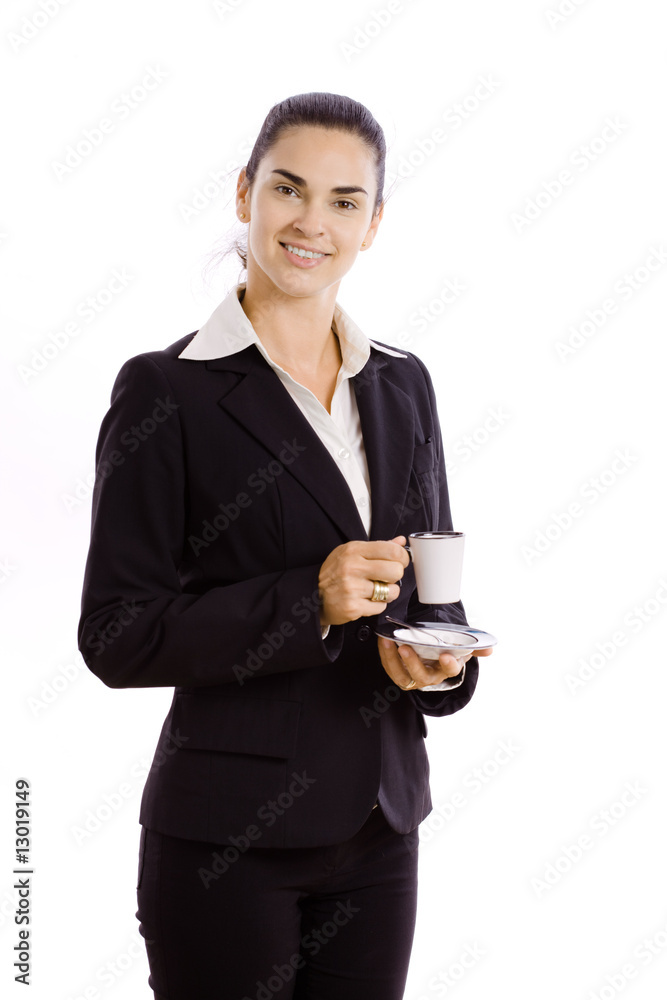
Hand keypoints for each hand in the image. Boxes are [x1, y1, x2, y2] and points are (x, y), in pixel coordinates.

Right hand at [318, 536, 409, 627]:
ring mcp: (352, 588)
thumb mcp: (351, 552)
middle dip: (396, 576)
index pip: (392, 550)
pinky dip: (377, 605)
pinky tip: (367, 600)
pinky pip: (381, 607)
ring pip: (391, 591)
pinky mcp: (353, 607)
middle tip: (387, 577)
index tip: (400, 561)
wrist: (312, 595)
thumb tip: (400, 541)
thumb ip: (378, 547)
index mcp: (354, 550)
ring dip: (388, 593)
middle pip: (395, 571)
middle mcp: (352, 567)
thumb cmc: (335, 573)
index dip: (402, 557)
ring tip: (376, 590)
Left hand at [378, 636, 493, 690]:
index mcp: (446, 670)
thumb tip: (489, 649)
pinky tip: (383, 641)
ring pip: (401, 674)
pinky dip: (385, 654)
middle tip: (405, 647)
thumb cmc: (444, 653)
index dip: (448, 664)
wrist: (429, 660)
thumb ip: (474, 649)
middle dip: (413, 662)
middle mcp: (429, 677)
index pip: (450, 670)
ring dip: (393, 659)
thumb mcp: (460, 650)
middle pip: (421, 675)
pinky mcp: (398, 673)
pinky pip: (389, 667)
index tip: (445, 656)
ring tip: (388, 642)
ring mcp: (412, 677)